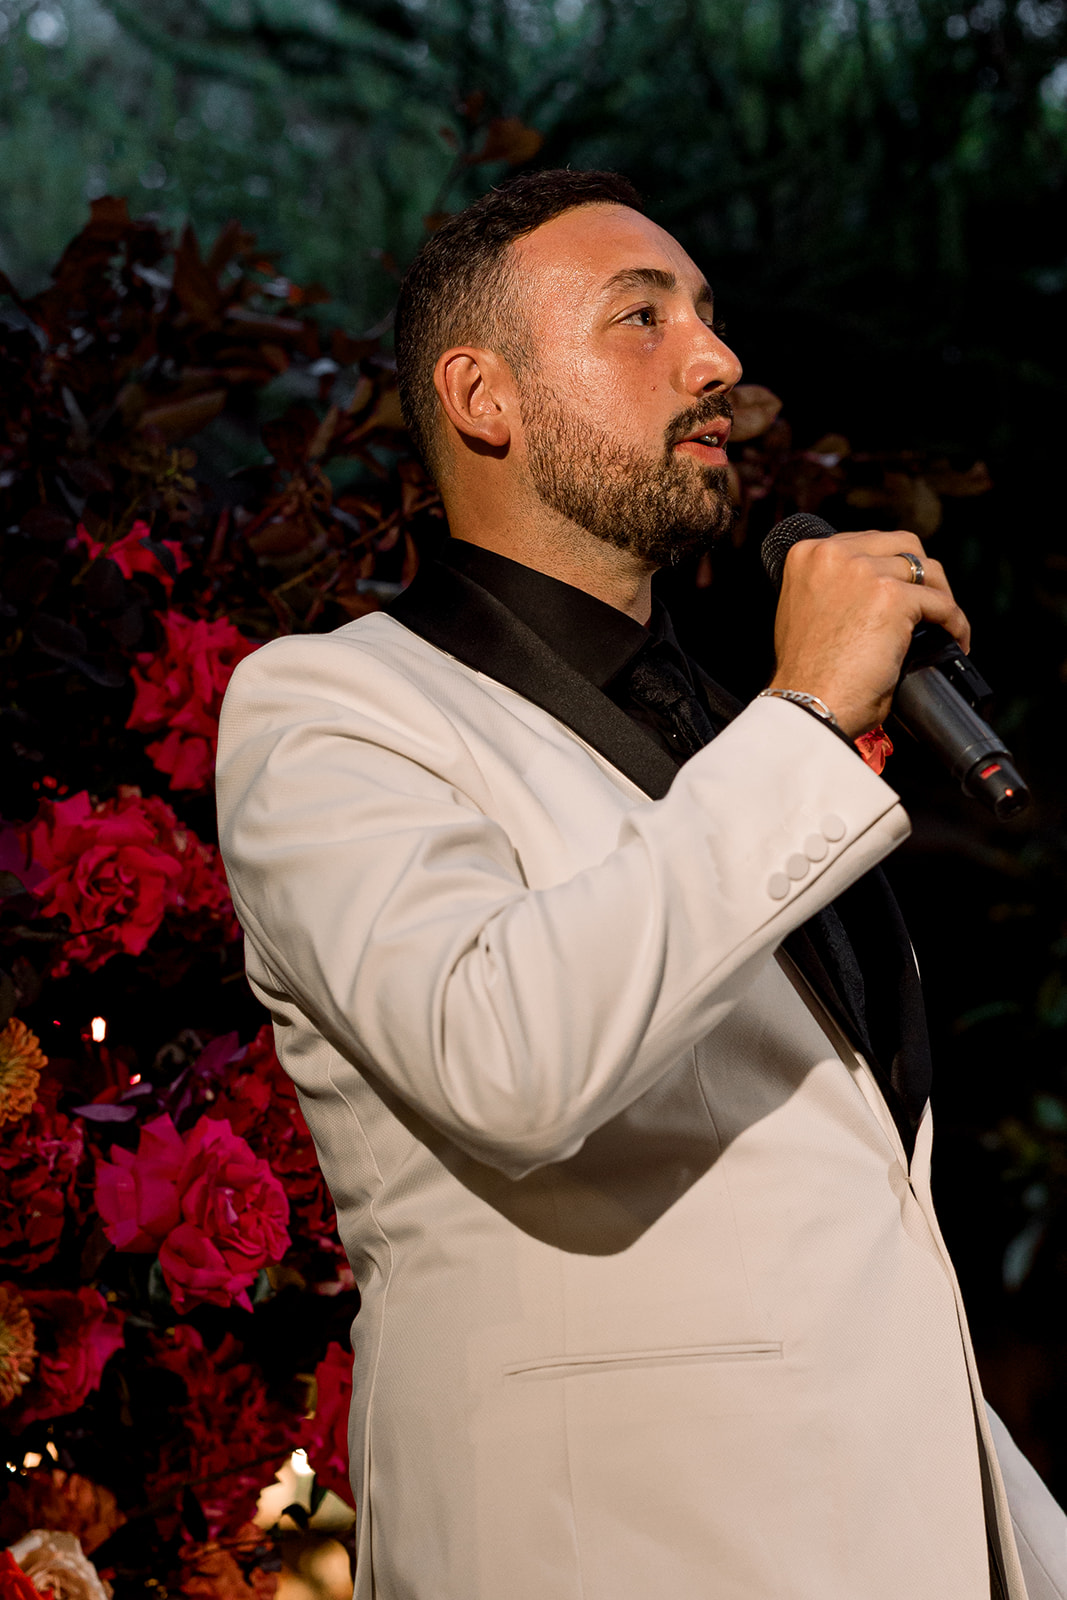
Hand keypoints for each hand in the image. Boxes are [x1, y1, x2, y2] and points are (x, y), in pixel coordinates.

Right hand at [767, 531, 970, 738]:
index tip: (904, 588)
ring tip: (945, 624)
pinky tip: (956, 640)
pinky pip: (942, 604)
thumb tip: (870, 593)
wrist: (809, 704)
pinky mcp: (893, 597)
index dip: (892, 566)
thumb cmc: (807, 675)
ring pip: (927, 570)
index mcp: (808, 554)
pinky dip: (955, 623)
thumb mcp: (805, 612)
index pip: (868, 542)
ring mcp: (864, 572)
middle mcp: (834, 554)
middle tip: (929, 606)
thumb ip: (832, 588)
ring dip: (941, 596)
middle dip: (921, 574)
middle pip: (903, 545)